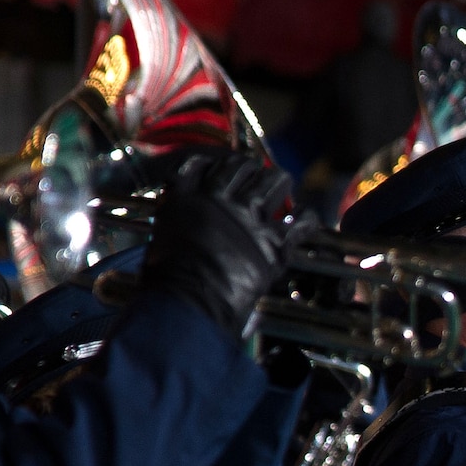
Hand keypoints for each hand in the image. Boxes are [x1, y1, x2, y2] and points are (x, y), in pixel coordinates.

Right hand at [139, 148, 290, 335]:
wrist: (189, 301)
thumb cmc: (166, 281)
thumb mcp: (159, 238)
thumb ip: (175, 221)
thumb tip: (181, 227)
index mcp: (185, 197)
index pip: (200, 164)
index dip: (215, 164)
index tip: (223, 167)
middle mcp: (219, 199)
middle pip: (241, 167)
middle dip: (251, 170)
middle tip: (257, 176)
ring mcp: (249, 218)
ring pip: (273, 182)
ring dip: (278, 182)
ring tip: (282, 186)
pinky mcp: (273, 242)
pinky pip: (299, 220)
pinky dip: (306, 217)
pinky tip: (305, 216)